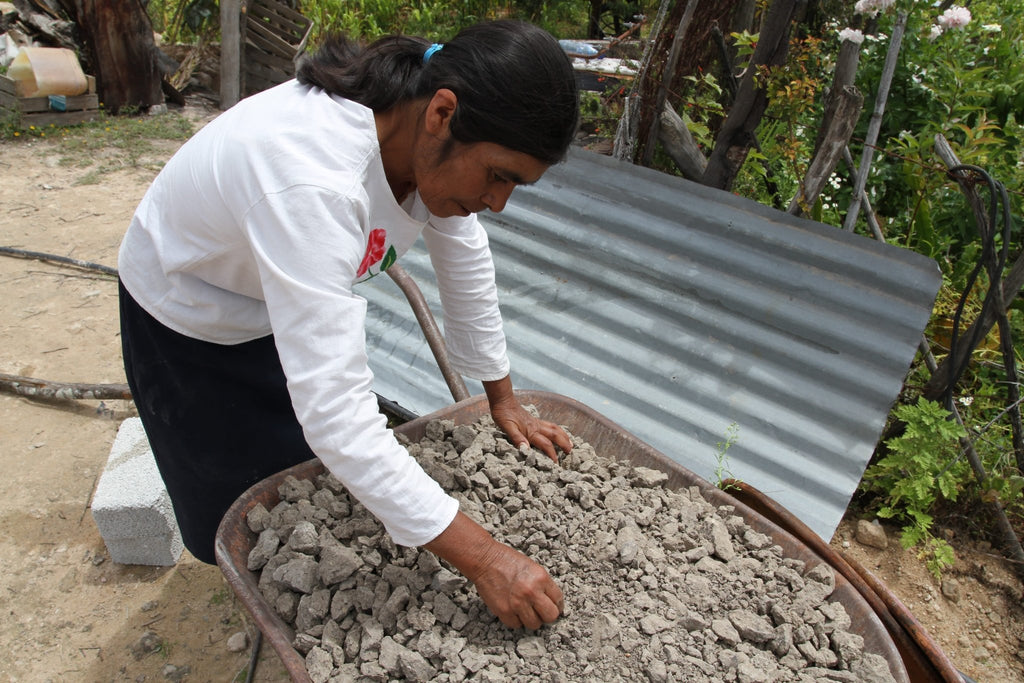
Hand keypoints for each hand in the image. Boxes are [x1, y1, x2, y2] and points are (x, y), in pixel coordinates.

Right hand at [425, 512, 563, 628]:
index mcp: (541, 578)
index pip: (558, 600)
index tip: (551, 605)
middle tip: (540, 611)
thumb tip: (552, 603)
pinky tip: (513, 610)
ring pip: (534, 624)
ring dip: (531, 619)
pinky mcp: (504, 611)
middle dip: (546, 615)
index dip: (556, 604)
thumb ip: (543, 585)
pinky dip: (515, 620)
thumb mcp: (533, 568)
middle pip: (550, 616)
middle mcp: (531, 591)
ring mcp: (518, 603)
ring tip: (525, 610)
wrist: (485, 560)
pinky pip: (516, 625)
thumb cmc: (508, 561)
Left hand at [483, 376, 572, 461]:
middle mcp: (536, 426)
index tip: (556, 464)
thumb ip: (517, 438)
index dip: (552, 454)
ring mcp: (536, 422)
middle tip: (570, 452)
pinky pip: (550, 425)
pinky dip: (557, 430)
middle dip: (564, 443)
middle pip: (555, 435)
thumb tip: (526, 448)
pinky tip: (557, 432)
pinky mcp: (534, 420)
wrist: (503, 400)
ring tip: (570, 442)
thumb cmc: (503, 414)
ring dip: (563, 436)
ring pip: (555, 428)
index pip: (546, 444)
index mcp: (531, 431)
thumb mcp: (507, 427)